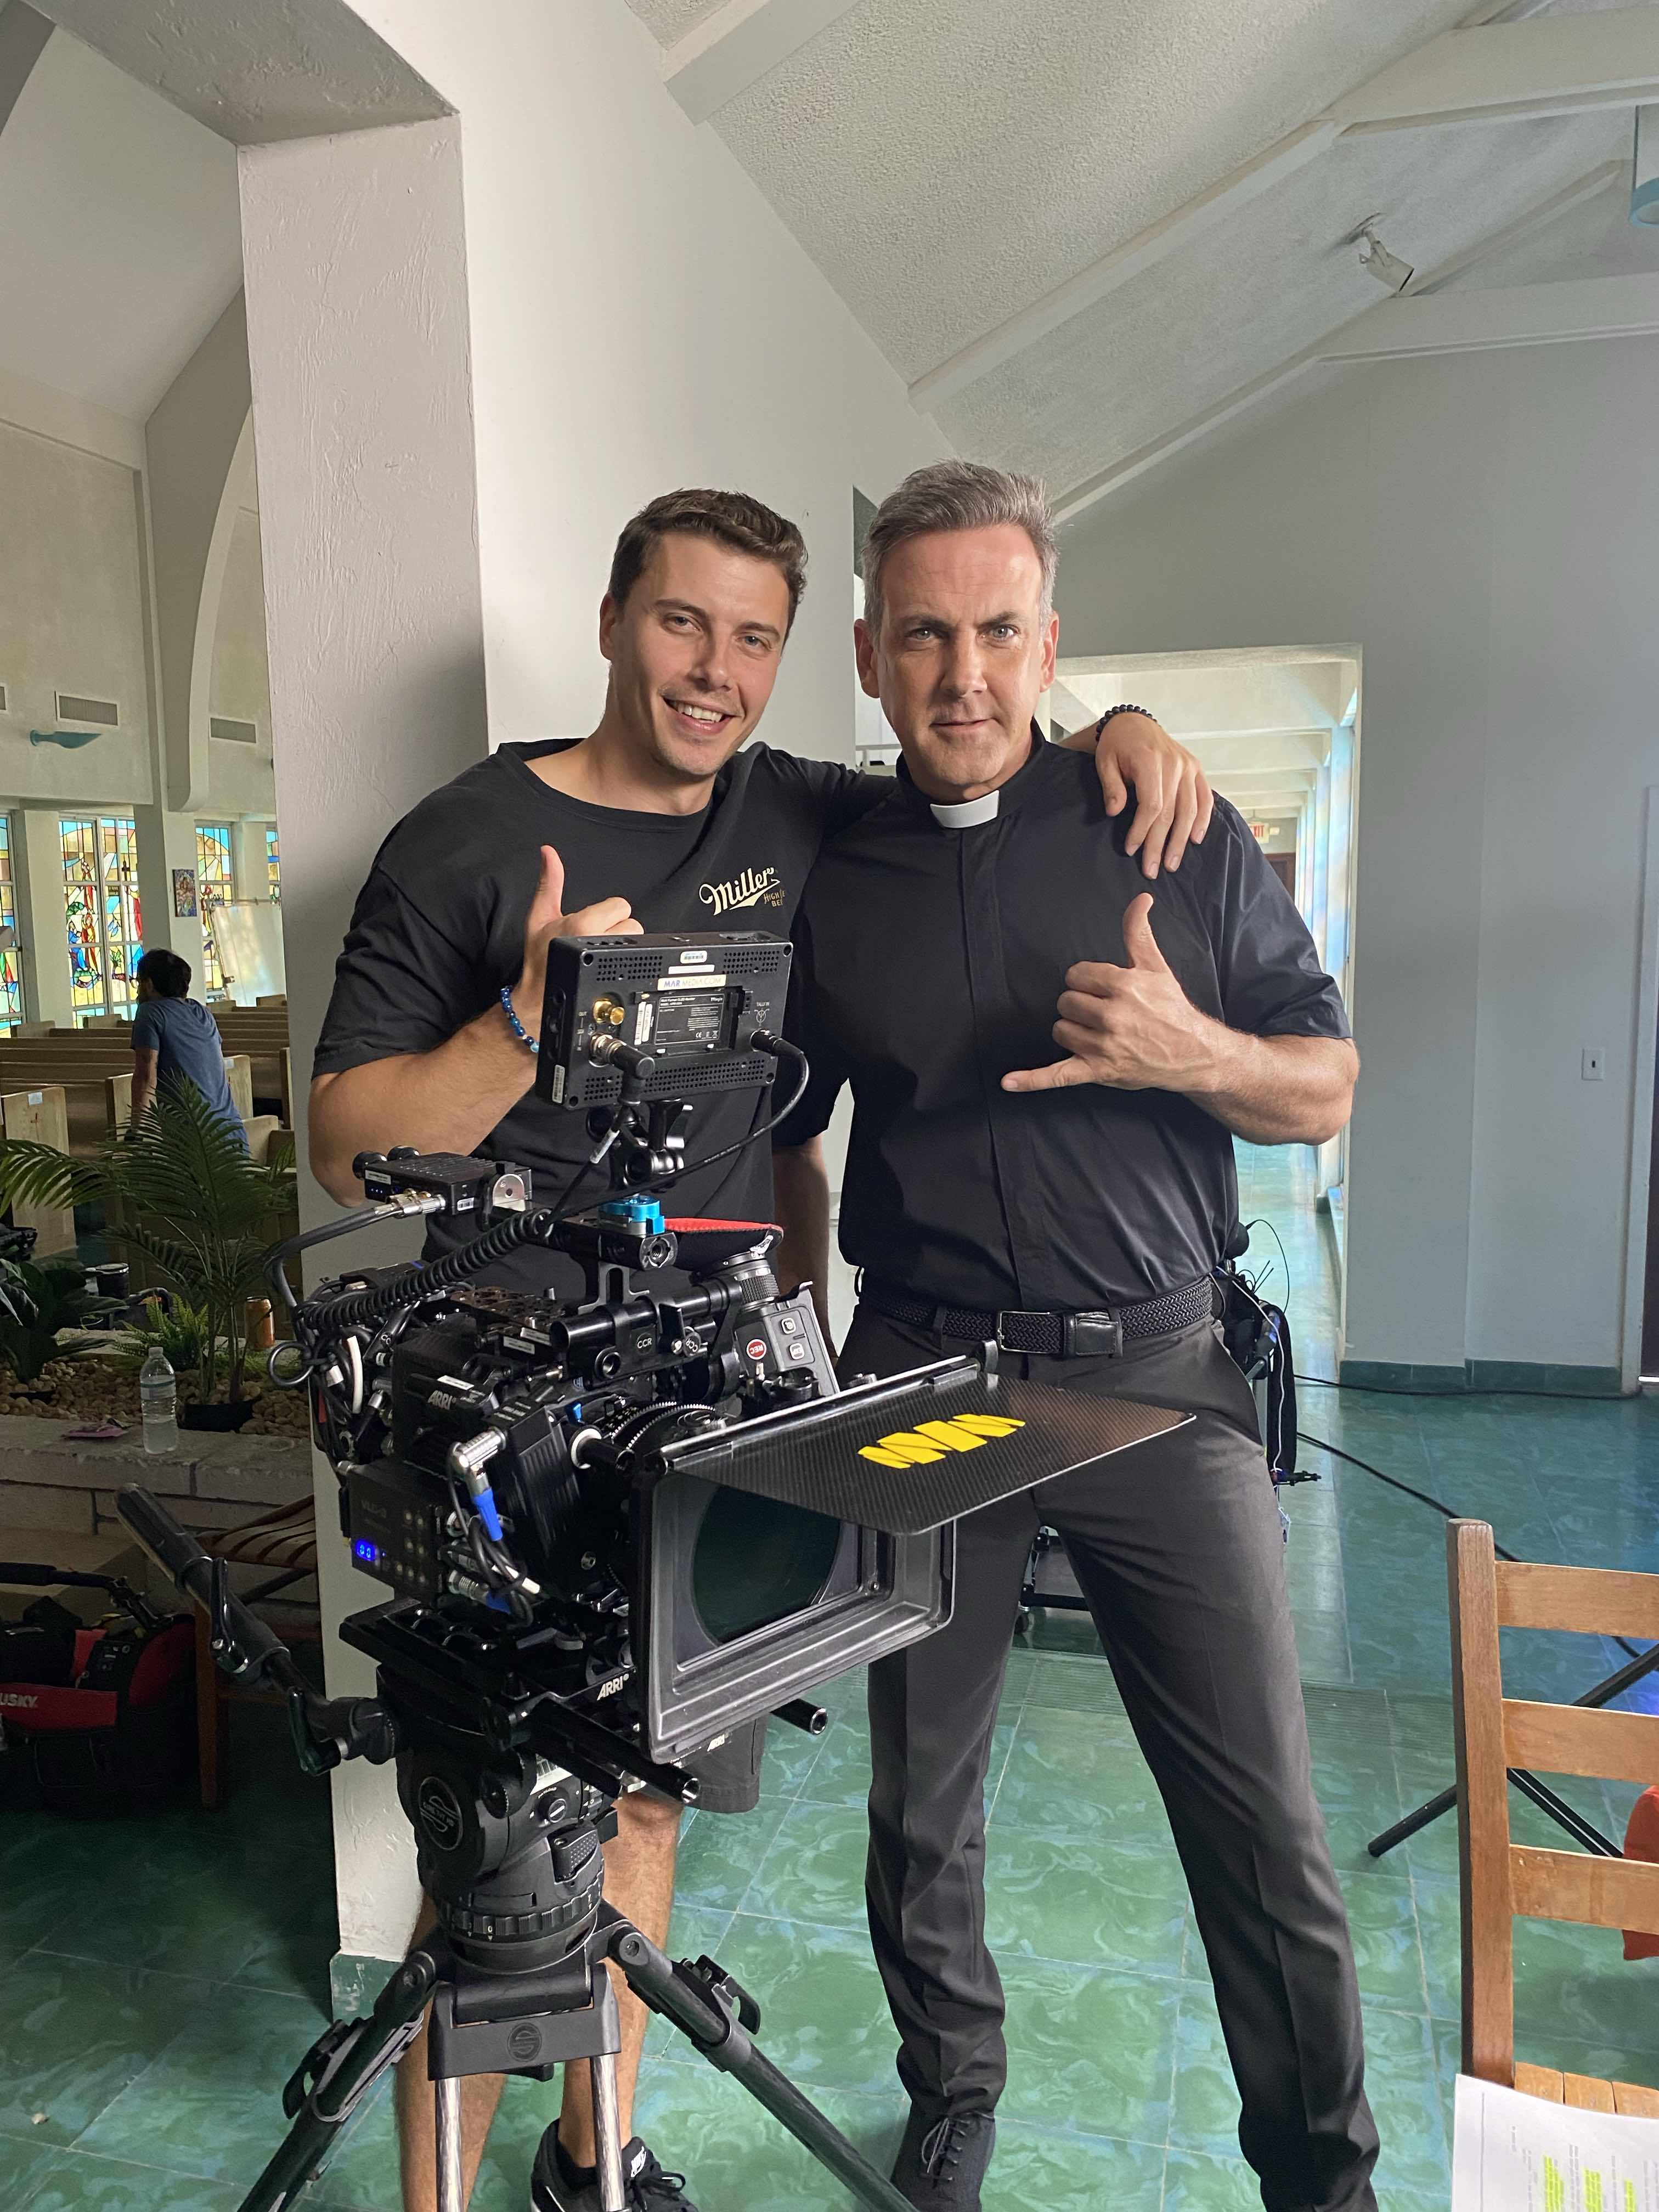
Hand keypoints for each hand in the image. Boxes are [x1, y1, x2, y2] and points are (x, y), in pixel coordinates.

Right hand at [511, 845, 641, 1033]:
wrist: (538, 995)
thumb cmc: (539, 957)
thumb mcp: (540, 915)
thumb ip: (550, 882)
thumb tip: (548, 853)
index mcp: (583, 924)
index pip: (620, 905)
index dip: (608, 912)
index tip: (594, 922)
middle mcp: (599, 942)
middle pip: (632, 923)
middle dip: (617, 929)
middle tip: (596, 938)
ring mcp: (609, 962)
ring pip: (636, 942)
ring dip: (622, 946)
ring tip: (601, 952)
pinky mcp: (614, 976)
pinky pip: (634, 960)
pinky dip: (624, 961)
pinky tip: (606, 964)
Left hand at [1002, 893, 1216, 1094]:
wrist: (1192, 1053)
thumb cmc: (1171, 1009)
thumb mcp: (1155, 967)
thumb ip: (1137, 933)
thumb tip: (1140, 899)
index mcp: (1123, 986)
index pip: (1075, 975)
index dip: (1086, 981)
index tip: (1103, 989)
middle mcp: (1112, 1016)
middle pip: (1065, 1001)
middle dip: (1079, 1005)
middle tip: (1104, 1012)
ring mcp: (1103, 1046)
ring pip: (1061, 1030)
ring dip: (1073, 1030)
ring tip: (1098, 1033)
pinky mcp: (1098, 1072)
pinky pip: (1056, 1076)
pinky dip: (1031, 1080)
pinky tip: (1008, 1082)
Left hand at [1092, 713, 1212, 877]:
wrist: (1134, 723)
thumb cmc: (1117, 745)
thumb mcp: (1105, 762)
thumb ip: (1111, 787)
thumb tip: (1115, 812)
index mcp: (1151, 760)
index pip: (1151, 804)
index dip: (1142, 830)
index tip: (1131, 849)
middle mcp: (1175, 763)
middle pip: (1171, 812)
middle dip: (1160, 844)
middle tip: (1152, 869)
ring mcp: (1188, 766)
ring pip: (1189, 809)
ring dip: (1181, 839)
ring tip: (1172, 863)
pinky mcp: (1196, 768)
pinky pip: (1205, 797)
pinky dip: (1202, 819)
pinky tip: (1196, 839)